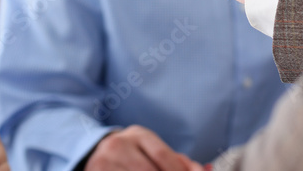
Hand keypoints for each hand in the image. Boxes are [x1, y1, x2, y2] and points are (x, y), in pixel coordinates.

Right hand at [84, 126, 204, 170]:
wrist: (94, 153)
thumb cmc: (132, 156)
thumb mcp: (152, 152)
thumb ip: (178, 162)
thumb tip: (207, 169)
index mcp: (139, 135)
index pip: (163, 155)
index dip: (179, 170)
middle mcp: (119, 144)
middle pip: (149, 170)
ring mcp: (105, 161)